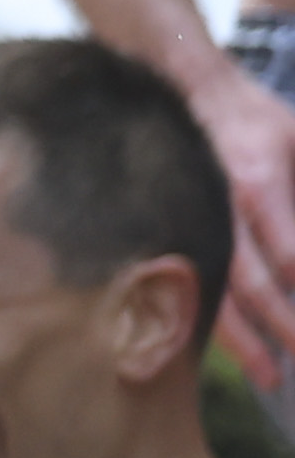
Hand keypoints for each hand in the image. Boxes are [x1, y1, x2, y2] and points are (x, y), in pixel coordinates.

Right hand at [180, 50, 294, 393]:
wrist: (177, 84)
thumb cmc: (249, 114)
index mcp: (259, 184)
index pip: (288, 256)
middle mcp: (222, 208)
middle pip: (249, 283)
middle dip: (278, 330)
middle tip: (294, 371)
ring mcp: (192, 218)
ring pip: (215, 289)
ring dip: (242, 339)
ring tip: (267, 374)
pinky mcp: (175, 226)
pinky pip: (194, 277)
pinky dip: (210, 316)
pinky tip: (225, 344)